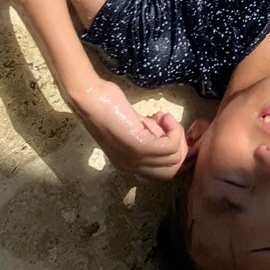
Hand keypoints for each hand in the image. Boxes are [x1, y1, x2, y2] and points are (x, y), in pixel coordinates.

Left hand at [68, 75, 187, 180]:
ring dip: (177, 135)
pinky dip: (174, 130)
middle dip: (180, 147)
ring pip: (174, 159)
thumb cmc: (106, 104)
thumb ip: (147, 133)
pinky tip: (164, 117)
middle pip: (171, 171)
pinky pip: (170, 146)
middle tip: (171, 126)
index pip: (163, 171)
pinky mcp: (139, 147)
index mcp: (127, 164)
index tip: (167, 128)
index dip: (174, 150)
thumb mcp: (131, 125)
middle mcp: (131, 167)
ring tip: (164, 118)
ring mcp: (135, 159)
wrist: (90, 98)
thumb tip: (165, 133)